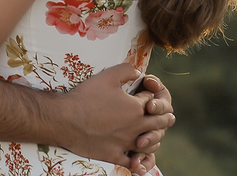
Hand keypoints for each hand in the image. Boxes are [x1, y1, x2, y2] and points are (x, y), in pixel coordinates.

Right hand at [54, 64, 174, 174]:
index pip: (152, 100)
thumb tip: (139, 71)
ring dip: (155, 140)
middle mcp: (135, 127)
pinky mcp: (114, 155)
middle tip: (170, 117)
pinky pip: (131, 163)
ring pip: (149, 145)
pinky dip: (137, 164)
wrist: (66, 119)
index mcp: (136, 108)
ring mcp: (125, 143)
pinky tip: (140, 165)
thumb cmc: (86, 96)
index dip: (151, 95)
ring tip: (156, 137)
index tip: (149, 93)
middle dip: (164, 118)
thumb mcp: (107, 76)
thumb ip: (127, 70)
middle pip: (157, 123)